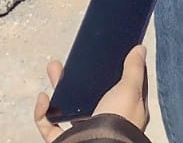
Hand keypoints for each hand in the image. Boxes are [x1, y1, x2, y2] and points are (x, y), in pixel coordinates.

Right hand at [33, 45, 148, 138]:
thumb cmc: (119, 122)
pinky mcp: (65, 140)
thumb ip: (133, 69)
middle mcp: (105, 122)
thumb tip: (140, 49)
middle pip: (89, 95)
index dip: (114, 71)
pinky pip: (48, 125)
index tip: (106, 56)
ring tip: (54, 69)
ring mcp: (84, 131)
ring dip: (59, 87)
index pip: (121, 88)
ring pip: (68, 107)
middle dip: (78, 76)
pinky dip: (42, 112)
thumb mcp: (130, 89)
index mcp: (125, 111)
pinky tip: (44, 99)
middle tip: (72, 60)